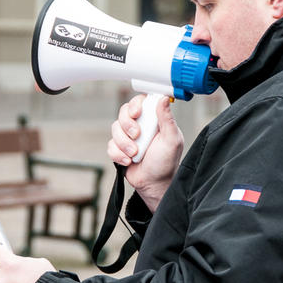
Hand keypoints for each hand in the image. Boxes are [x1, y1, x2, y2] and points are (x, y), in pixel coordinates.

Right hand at [107, 94, 183, 211]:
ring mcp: (128, 136)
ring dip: (124, 143)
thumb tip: (163, 98)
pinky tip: (128, 161)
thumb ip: (167, 119)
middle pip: (123, 112)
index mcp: (154, 119)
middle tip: (137, 136)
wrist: (154, 184)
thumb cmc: (166, 162)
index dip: (135, 104)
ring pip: (114, 128)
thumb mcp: (172, 140)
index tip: (137, 114)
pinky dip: (118, 154)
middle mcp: (140, 125)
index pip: (140, 102)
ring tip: (135, 154)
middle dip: (127, 125)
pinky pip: (110, 145)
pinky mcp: (119, 148)